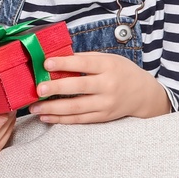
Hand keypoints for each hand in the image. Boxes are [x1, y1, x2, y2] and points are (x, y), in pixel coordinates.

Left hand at [31, 52, 171, 123]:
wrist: (143, 94)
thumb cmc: (121, 72)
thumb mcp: (108, 59)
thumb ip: (85, 59)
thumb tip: (57, 58)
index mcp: (108, 66)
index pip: (84, 64)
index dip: (64, 63)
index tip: (46, 63)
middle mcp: (108, 86)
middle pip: (79, 87)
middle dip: (56, 88)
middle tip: (38, 89)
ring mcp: (105, 104)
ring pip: (76, 108)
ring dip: (53, 108)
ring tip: (35, 108)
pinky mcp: (102, 117)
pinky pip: (79, 119)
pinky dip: (61, 119)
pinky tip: (46, 117)